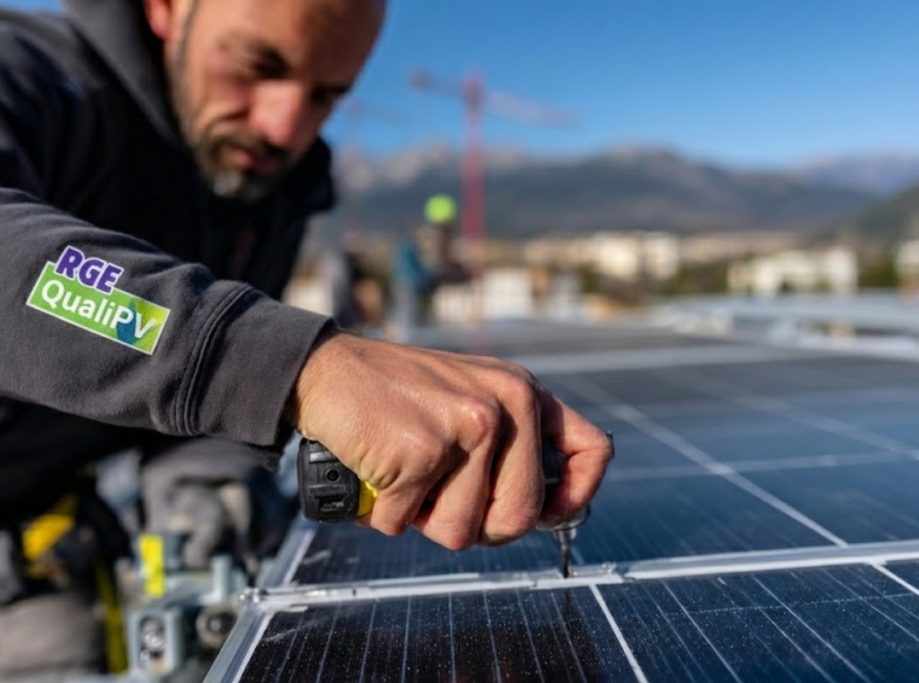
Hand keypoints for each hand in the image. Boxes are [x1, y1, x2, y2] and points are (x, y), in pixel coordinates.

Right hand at [288, 330, 612, 550]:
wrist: (326, 369)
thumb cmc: (393, 391)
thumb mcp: (470, 394)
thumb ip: (507, 438)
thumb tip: (532, 511)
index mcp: (523, 392)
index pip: (592, 448)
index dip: (578, 493)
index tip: (548, 512)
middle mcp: (506, 405)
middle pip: (519, 516)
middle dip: (476, 527)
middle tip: (440, 501)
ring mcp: (468, 427)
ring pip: (461, 531)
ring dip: (422, 519)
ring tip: (405, 475)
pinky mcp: (424, 450)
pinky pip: (407, 523)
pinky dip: (384, 513)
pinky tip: (378, 473)